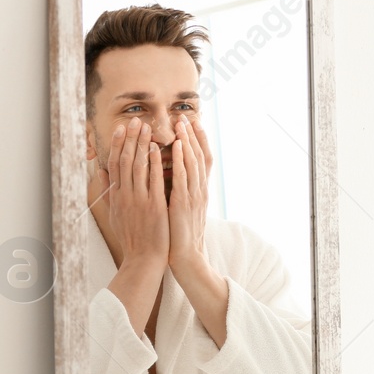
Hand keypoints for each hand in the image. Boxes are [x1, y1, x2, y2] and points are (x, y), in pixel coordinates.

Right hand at [101, 116, 168, 267]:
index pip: (114, 164)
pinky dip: (154, 163)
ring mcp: (139, 200)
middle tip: (136, 120)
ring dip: (142, 144)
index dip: (117, 144)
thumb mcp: (114, 215)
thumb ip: (109, 192)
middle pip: (125, 160)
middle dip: (130, 138)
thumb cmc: (132, 238)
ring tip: (147, 127)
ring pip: (138, 166)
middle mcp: (125, 195)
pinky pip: (153, 180)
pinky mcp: (153, 206)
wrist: (143, 259)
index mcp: (117, 196)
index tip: (121, 128)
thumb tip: (100, 173)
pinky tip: (158, 149)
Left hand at [166, 115, 211, 267]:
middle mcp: (200, 190)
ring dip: (188, 141)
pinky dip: (181, 159)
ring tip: (182, 124)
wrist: (186, 257)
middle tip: (186, 116)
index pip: (201, 160)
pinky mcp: (184, 203)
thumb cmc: (179, 235)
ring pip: (193, 162)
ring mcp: (194, 196)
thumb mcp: (182, 209)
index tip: (193, 123)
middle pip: (199, 156)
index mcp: (198, 191)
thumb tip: (172, 177)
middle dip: (193, 135)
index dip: (198, 141)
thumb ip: (179, 191)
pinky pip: (183, 177)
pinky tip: (177, 145)